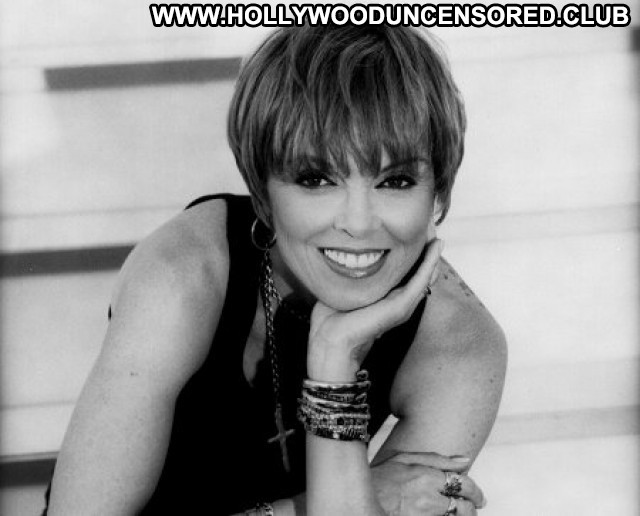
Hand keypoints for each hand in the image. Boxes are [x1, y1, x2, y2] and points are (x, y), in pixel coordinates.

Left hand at [307, 240, 443, 380]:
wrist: (330, 341)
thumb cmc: (332, 320)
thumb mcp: (344, 289)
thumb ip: (351, 275)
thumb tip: (346, 254)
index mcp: (387, 298)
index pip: (406, 273)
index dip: (413, 253)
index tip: (417, 230)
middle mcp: (399, 301)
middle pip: (420, 272)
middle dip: (427, 250)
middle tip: (433, 227)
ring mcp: (403, 304)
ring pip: (425, 274)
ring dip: (433, 253)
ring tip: (438, 232)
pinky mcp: (401, 306)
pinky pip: (421, 279)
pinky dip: (430, 262)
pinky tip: (436, 245)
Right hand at [371, 451, 485, 515]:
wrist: (358, 500)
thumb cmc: (379, 477)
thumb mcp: (403, 459)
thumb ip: (436, 459)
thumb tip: (465, 460)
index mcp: (425, 476)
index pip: (463, 484)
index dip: (476, 491)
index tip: (479, 496)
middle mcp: (427, 498)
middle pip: (464, 506)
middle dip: (473, 507)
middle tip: (475, 507)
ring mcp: (423, 515)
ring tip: (463, 514)